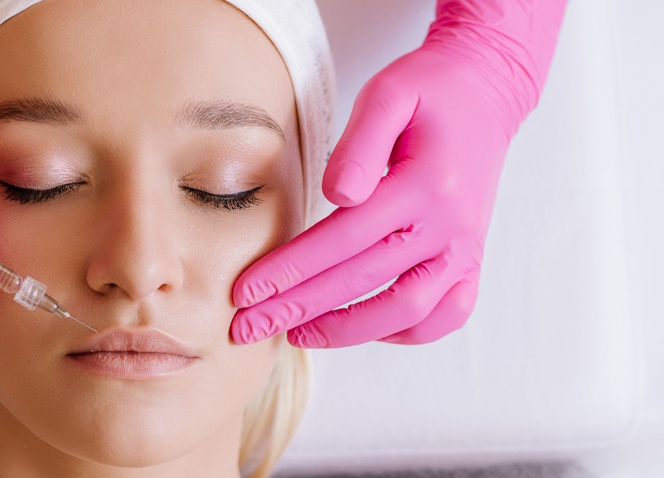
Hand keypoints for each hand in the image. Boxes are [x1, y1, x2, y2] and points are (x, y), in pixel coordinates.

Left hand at [230, 1, 565, 347]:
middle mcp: (451, 226)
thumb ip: (359, 144)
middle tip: (247, 326)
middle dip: (298, 308)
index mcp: (426, 185)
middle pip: (364, 282)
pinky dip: (403, 332)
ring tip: (295, 334)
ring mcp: (465, 249)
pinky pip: (445, 315)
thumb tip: (335, 194)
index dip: (290, 269)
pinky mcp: (472, 260)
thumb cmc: (428, 91)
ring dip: (346, 331)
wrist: (486, 92)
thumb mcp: (389, 94)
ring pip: (407, 312)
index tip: (246, 292)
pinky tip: (362, 328)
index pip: (343, 239)